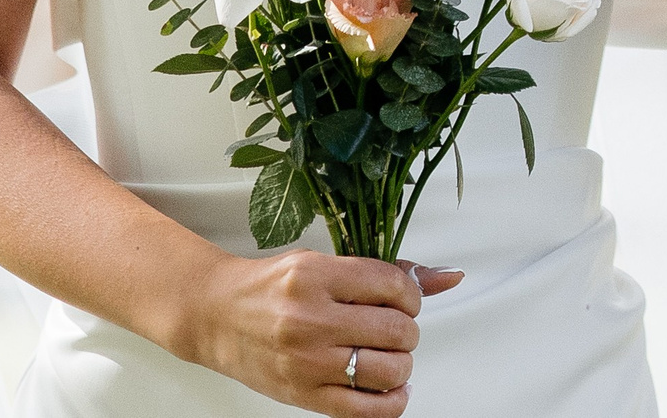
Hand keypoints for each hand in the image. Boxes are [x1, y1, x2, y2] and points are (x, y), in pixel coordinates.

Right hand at [175, 250, 463, 415]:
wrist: (215, 316)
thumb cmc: (271, 287)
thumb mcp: (324, 264)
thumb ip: (385, 272)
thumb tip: (451, 276)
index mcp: (315, 276)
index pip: (393, 286)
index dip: (411, 294)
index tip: (403, 299)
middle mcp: (310, 319)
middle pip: (396, 330)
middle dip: (407, 329)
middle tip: (394, 328)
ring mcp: (306, 361)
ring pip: (389, 370)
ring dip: (402, 364)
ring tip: (389, 355)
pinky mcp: (302, 395)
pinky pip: (366, 410)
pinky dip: (392, 402)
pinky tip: (390, 389)